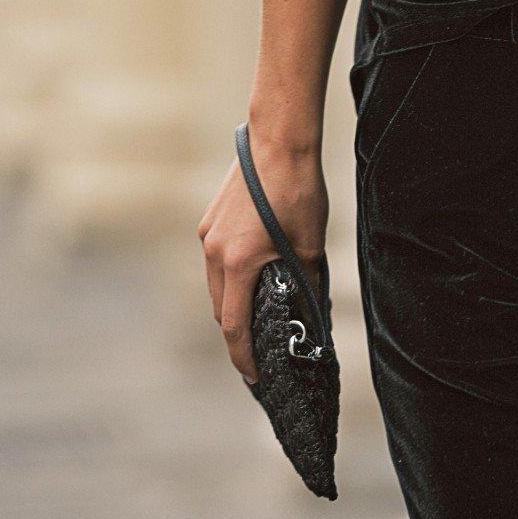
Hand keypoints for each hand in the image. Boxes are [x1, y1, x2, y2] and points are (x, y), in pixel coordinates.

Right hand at [197, 123, 328, 383]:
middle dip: (238, 333)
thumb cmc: (298, 191)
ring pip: (216, 284)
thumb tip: (309, 314)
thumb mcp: (309, 245)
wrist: (280, 140)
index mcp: (238, 263)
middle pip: (220, 308)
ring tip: (258, 315)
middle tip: (261, 351)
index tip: (255, 378)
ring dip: (233, 303)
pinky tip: (254, 275)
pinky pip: (217, 260)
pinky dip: (231, 276)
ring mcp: (208, 233)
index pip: (234, 326)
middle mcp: (214, 251)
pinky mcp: (210, 219)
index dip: (244, 357)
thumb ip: (304, 283)